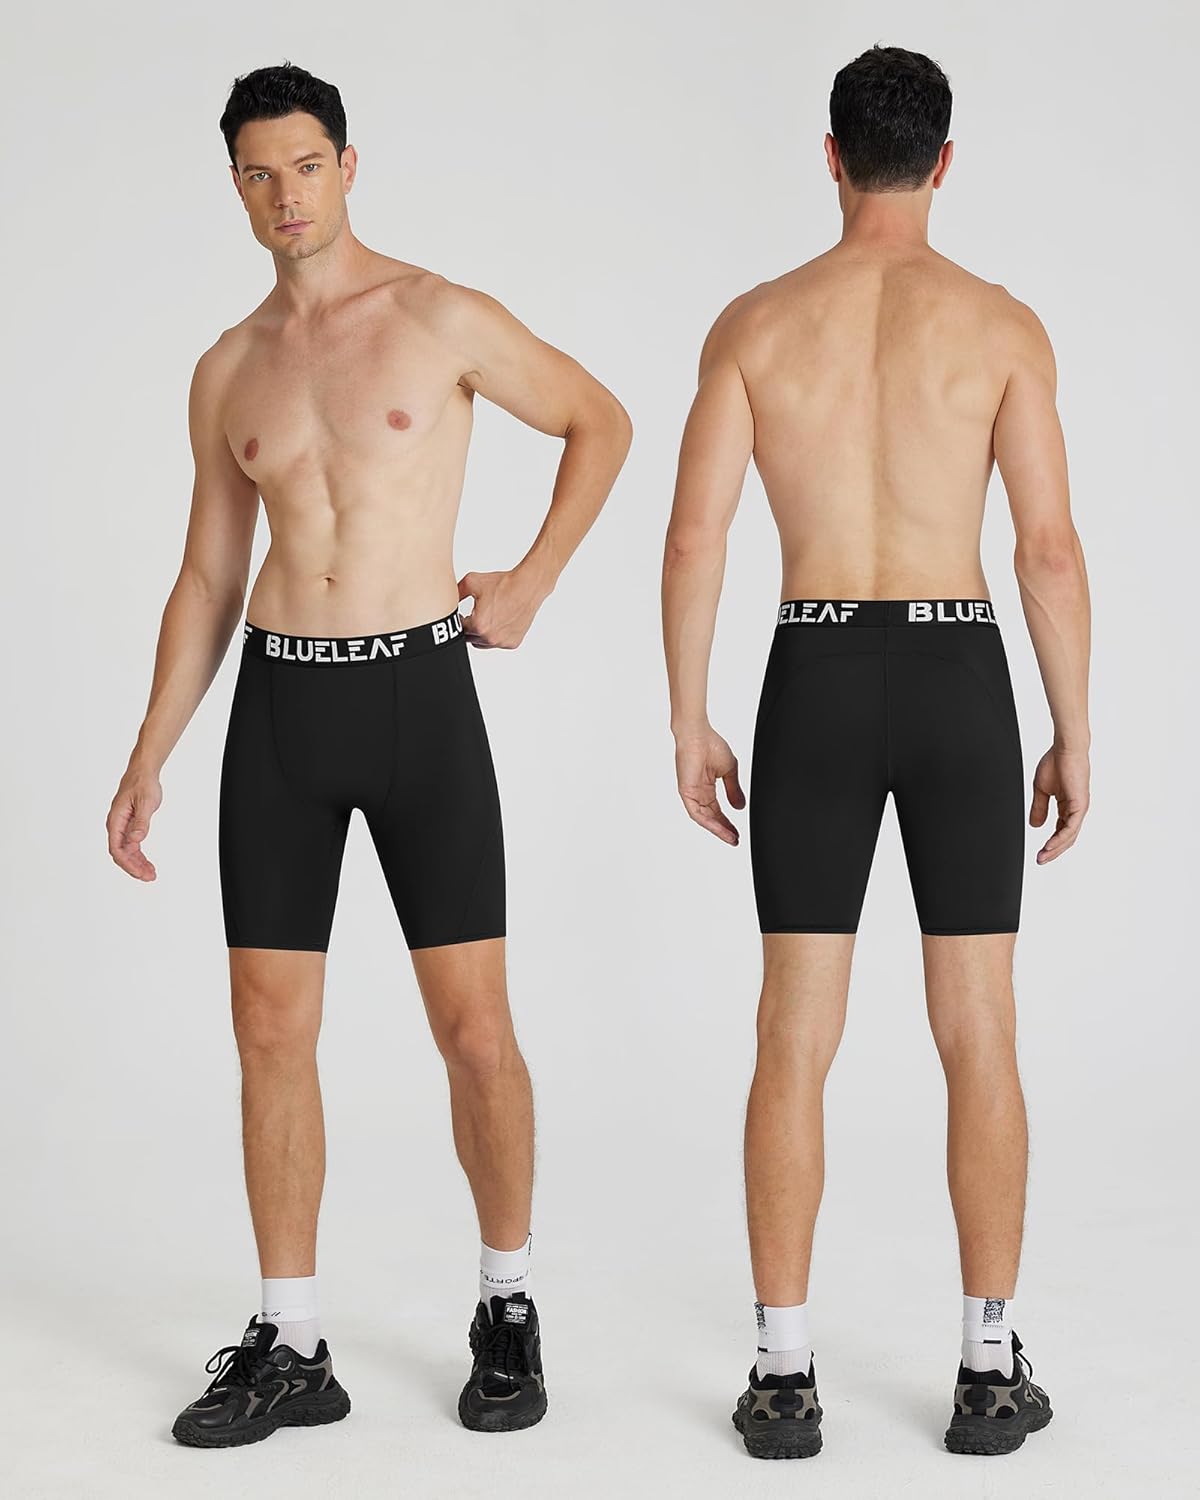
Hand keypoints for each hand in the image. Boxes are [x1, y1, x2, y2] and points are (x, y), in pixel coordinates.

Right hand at [107, 767, 161, 879]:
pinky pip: (132, 846)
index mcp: (116, 820)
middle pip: (121, 854)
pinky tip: (148, 863)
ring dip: (137, 864)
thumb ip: (141, 822)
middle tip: (149, 877)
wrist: (143, 772)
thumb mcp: (146, 802)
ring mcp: (122, 827)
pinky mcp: (129, 826)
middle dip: (134, 867)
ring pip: (127, 852)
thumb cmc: (143, 784)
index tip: (141, 873)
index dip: (128, 863)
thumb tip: (136, 840)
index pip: (117, 849)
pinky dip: (139, 856)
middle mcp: (116, 826)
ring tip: (151, 874)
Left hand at [457, 568, 545, 648]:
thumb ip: (455, 593)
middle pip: (469, 639)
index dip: (459, 621)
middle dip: (469, 628)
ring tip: (487, 617)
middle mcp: (490, 637)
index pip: (459, 630)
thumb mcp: (472, 582)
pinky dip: (496, 635)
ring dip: (482, 634)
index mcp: (478, 625)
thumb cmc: (503, 583)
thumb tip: (445, 599)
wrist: (527, 585)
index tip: (461, 614)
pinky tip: (499, 620)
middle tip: (474, 615)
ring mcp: (502, 642)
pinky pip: (498, 643)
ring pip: (483, 643)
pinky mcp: (512, 642)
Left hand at [674, 727, 745, 844]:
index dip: (727, 822)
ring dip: (718, 829)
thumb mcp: (729, 771)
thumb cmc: (711, 745)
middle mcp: (698, 792)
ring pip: (704, 818)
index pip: (717, 810)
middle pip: (711, 817)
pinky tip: (720, 829)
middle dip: (724, 829)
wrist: (698, 734)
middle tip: (735, 839)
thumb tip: (740, 806)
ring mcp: (691, 793)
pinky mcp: (686, 792)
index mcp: (706, 787)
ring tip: (731, 838)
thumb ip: (734, 789)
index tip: (736, 832)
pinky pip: (697, 813)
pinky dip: (709, 822)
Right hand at [1029, 745, 1089, 862]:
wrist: (1065, 749)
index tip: (1039, 853)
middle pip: (1066, 838)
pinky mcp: (1079, 805)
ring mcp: (1079, 808)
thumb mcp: (1041, 790)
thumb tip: (1036, 826)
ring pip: (1069, 836)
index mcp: (1067, 806)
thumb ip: (1039, 808)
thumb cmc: (1055, 763)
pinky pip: (1070, 827)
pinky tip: (1049, 845)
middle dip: (1053, 851)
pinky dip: (1060, 838)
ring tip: (1043, 856)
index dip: (1050, 843)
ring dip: (1055, 848)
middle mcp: (1075, 810)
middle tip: (1040, 860)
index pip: (1060, 831)